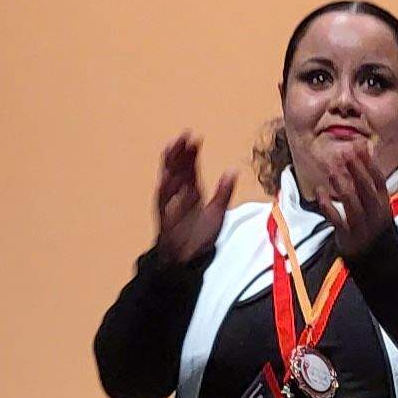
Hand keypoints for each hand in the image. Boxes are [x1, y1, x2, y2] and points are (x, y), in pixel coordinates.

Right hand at [150, 133, 237, 265]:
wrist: (188, 260)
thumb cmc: (200, 236)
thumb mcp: (217, 212)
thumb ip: (224, 192)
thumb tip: (232, 171)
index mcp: (191, 191)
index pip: (189, 167)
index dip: (191, 153)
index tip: (195, 137)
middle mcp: (179, 195)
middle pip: (176, 169)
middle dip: (178, 152)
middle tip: (182, 136)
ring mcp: (170, 205)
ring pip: (167, 181)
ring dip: (169, 165)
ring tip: (171, 149)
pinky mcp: (165, 218)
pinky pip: (165, 203)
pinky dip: (166, 191)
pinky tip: (167, 178)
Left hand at [312, 139, 397, 258]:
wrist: (379, 261)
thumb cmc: (375, 228)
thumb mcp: (379, 208)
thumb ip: (372, 186)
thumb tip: (366, 157)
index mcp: (383, 205)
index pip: (378, 181)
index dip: (369, 163)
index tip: (360, 147)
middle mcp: (375, 214)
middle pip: (366, 188)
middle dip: (356, 170)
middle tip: (345, 153)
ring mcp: (361, 226)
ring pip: (352, 203)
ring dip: (342, 185)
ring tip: (332, 170)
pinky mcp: (347, 237)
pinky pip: (336, 219)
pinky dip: (327, 205)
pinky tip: (320, 191)